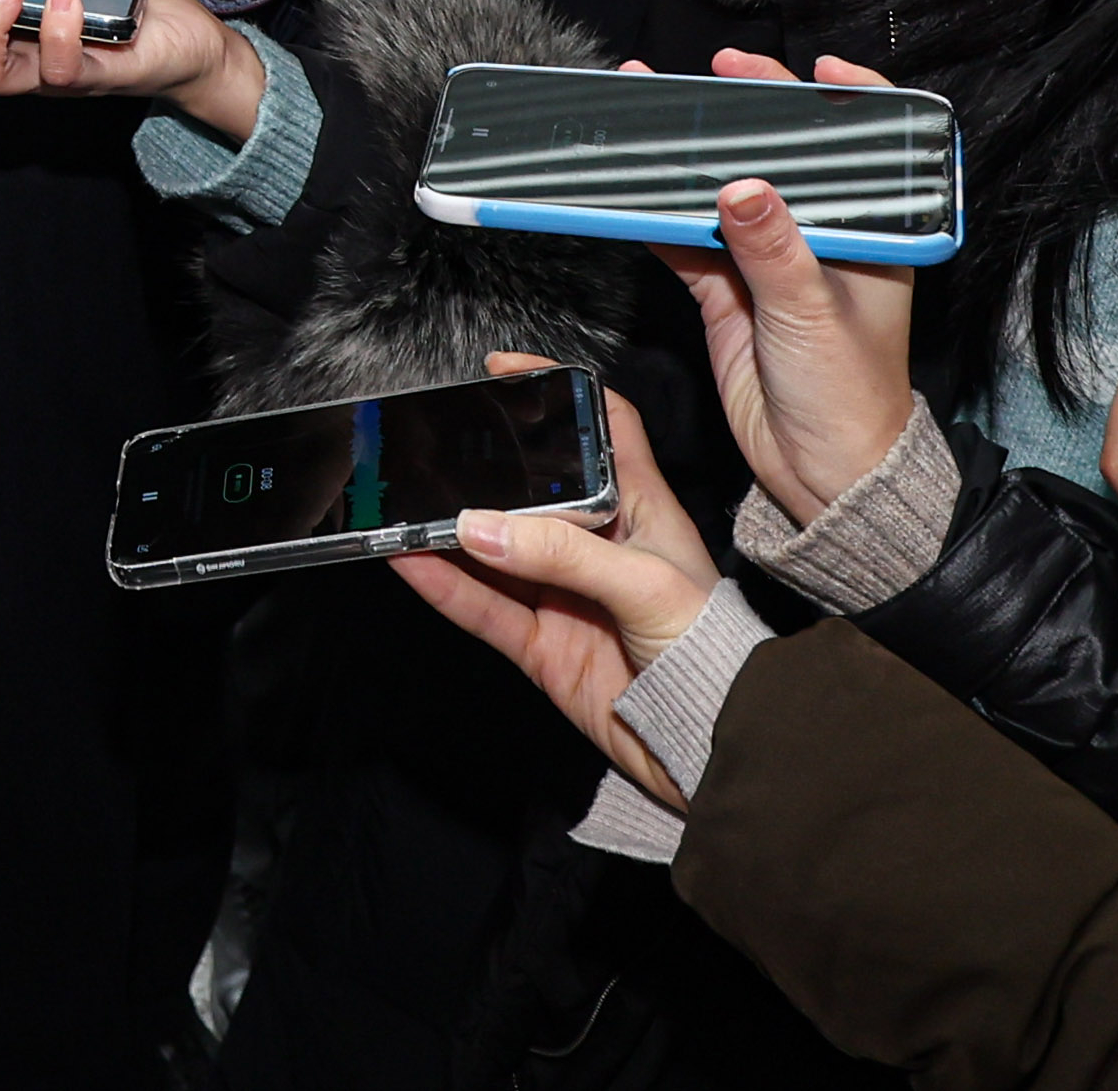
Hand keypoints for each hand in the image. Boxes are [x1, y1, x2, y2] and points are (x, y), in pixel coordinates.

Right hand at [393, 362, 717, 808]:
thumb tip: (478, 526)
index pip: (601, 429)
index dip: (558, 394)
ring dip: (450, 532)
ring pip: (495, 551)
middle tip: (434, 444)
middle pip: (531, 489)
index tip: (505, 372)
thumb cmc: (710, 650)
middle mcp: (598, 546)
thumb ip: (560, 552)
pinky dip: (444, 587)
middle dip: (483, 468)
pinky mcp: (544, 646)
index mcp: (639, 509)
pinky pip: (482, 609)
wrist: (715, 743)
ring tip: (402, 505)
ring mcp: (566, 595)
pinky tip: (409, 562)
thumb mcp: (643, 583)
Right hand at [652, 51, 916, 525]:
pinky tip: (628, 189)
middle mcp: (818, 240)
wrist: (823, 475)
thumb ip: (773, 248)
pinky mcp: (727, 293)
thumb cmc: (852, 398)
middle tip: (709, 74)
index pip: (868, 148)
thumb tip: (740, 185)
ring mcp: (768, 263)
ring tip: (650, 113)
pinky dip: (655, 215)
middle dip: (744, 113)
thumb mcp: (814, 314)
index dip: (846, 99)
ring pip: (723, 192)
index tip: (814, 67)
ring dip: (687, 159)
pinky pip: (685, 240)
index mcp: (868, 235)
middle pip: (780, 157)